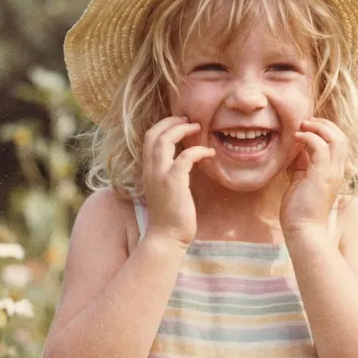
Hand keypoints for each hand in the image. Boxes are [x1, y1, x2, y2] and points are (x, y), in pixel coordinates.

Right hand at [141, 116, 214, 246]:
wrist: (166, 238)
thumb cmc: (169, 218)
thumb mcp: (165, 191)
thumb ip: (170, 175)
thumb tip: (185, 162)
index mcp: (148, 171)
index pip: (149, 138)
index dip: (163, 126)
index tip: (179, 123)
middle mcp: (150, 170)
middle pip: (155, 134)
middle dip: (172, 122)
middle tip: (189, 119)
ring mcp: (160, 176)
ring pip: (165, 140)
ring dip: (183, 130)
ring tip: (198, 127)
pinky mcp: (174, 183)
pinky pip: (186, 157)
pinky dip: (199, 151)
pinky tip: (210, 153)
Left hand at [280, 117, 347, 237]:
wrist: (303, 231)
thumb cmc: (300, 210)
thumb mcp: (301, 181)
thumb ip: (302, 165)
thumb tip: (296, 150)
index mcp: (334, 171)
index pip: (339, 142)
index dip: (325, 130)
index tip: (307, 127)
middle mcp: (337, 171)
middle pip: (341, 136)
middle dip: (323, 124)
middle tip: (305, 122)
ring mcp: (332, 173)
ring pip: (336, 138)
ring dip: (318, 128)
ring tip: (302, 127)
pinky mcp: (322, 176)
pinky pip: (321, 148)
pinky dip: (309, 138)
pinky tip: (297, 138)